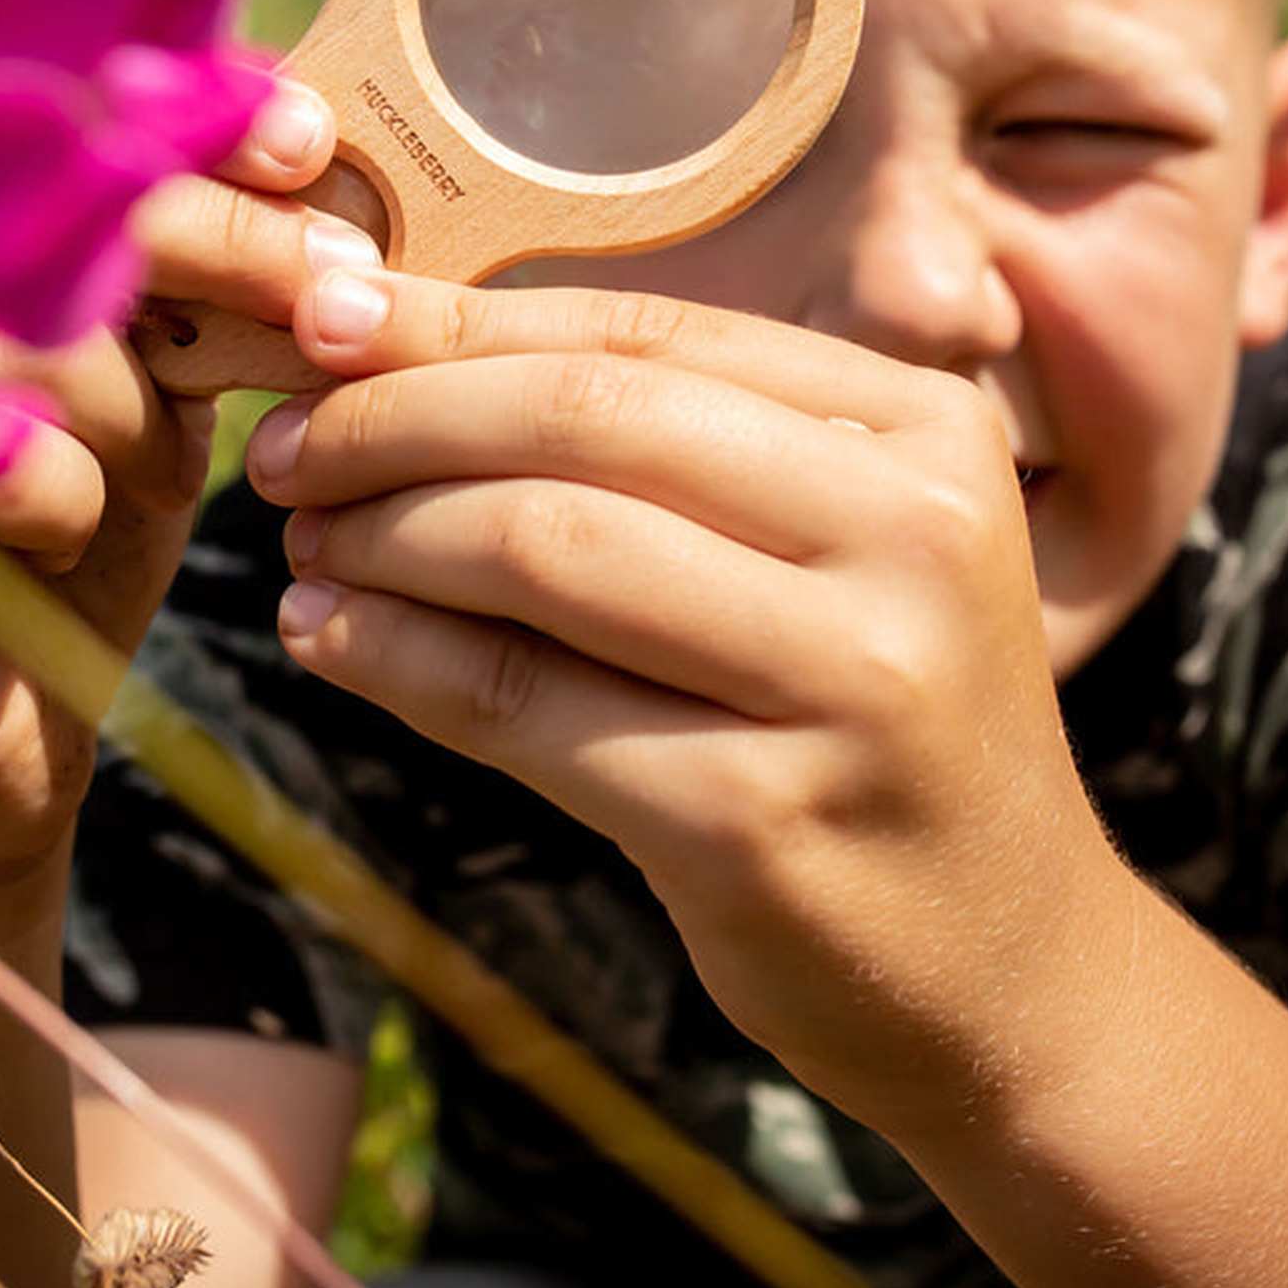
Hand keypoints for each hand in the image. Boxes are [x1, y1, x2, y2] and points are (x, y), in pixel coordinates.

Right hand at [0, 81, 382, 891]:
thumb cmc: (73, 525)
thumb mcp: (149, 373)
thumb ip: (190, 267)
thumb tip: (306, 140)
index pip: (31, 115)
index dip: (175, 117)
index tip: (306, 144)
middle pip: (28, 203)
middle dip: (215, 248)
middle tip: (332, 304)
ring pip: (10, 332)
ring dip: (135, 410)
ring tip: (150, 476)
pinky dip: (63, 495)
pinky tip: (63, 530)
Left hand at [243, 271, 1137, 1134]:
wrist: (1002, 965)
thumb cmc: (868, 723)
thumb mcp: (817, 551)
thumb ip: (655, 452)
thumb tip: (397, 358)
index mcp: (920, 428)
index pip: (644, 332)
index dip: (458, 322)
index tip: (323, 329)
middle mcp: (909, 532)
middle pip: (584, 420)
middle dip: (396, 421)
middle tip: (285, 451)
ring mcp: (851, 679)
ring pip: (542, 549)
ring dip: (383, 540)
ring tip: (302, 547)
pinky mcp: (763, 820)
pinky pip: (523, 705)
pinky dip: (395, 660)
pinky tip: (328, 642)